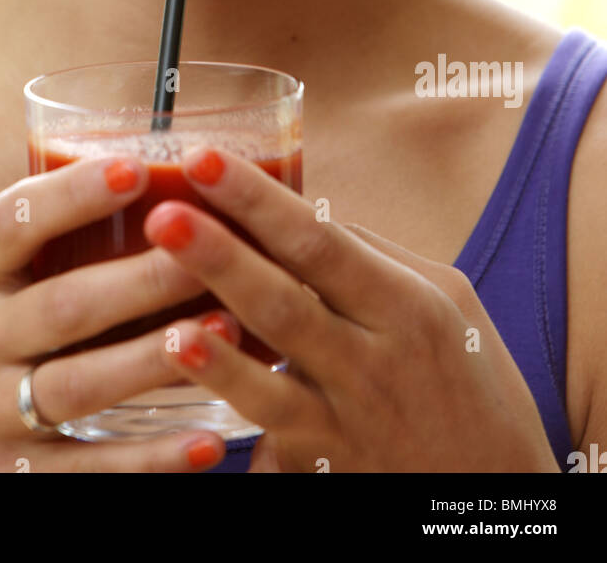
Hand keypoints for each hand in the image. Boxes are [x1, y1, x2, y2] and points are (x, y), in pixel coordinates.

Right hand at [0, 155, 235, 472]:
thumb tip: (157, 172)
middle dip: (144, 280)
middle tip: (212, 255)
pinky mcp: (13, 478)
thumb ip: (48, 235)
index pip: (14, 222)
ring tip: (226, 331)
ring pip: (79, 386)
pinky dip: (150, 461)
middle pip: (64, 307)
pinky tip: (209, 443)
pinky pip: (88, 470)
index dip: (73, 193)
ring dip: (154, 360)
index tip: (135, 169)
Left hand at [142, 147, 561, 472]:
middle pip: (286, 304)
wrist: (493, 495)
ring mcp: (344, 426)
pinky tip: (182, 394)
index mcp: (405, 306)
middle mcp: (373, 365)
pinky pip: (266, 437)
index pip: (319, 241)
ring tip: (166, 331)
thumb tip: (301, 211)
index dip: (257, 200)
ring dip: (216, 361)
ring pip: (269, 389)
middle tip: (161, 216)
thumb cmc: (470, 382)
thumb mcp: (448, 302)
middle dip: (220, 258)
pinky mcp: (320, 470)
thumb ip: (373, 256)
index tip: (204, 159)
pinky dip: (227, 415)